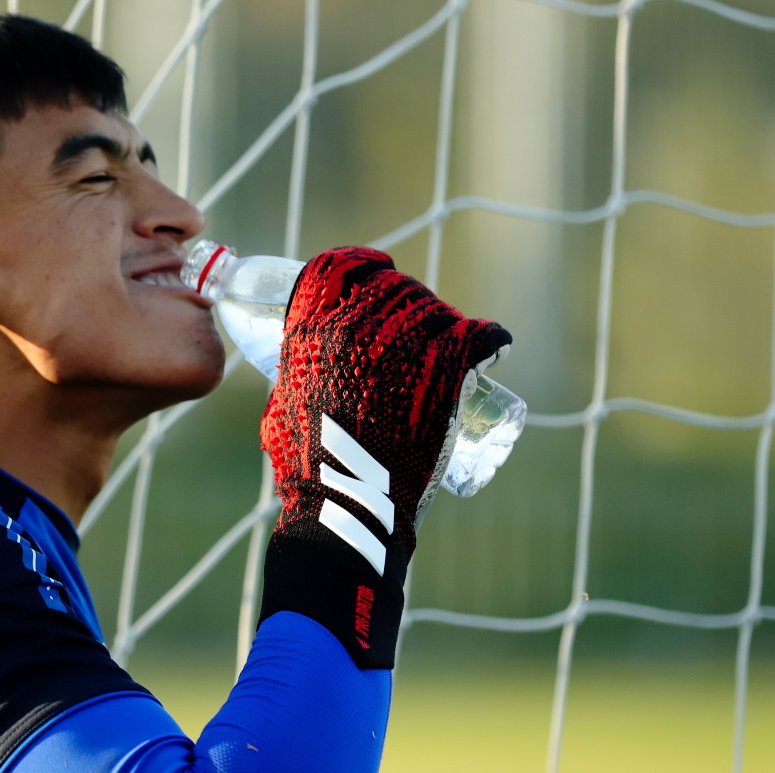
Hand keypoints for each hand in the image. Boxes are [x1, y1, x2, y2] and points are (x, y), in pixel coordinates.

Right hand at [257, 246, 509, 667]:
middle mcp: (356, 325)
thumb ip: (293, 375)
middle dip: (406, 300)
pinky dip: (489, 338)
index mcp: (312, 329)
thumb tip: (300, 367)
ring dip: (443, 322)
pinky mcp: (444, 371)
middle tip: (416, 328)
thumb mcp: (282, 405)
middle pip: (394, 287)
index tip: (377, 276)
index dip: (363, 266)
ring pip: (434, 309)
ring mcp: (402, 345)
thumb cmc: (306, 467)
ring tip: (448, 345)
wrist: (345, 504)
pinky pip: (479, 335)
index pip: (341, 266)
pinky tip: (492, 345)